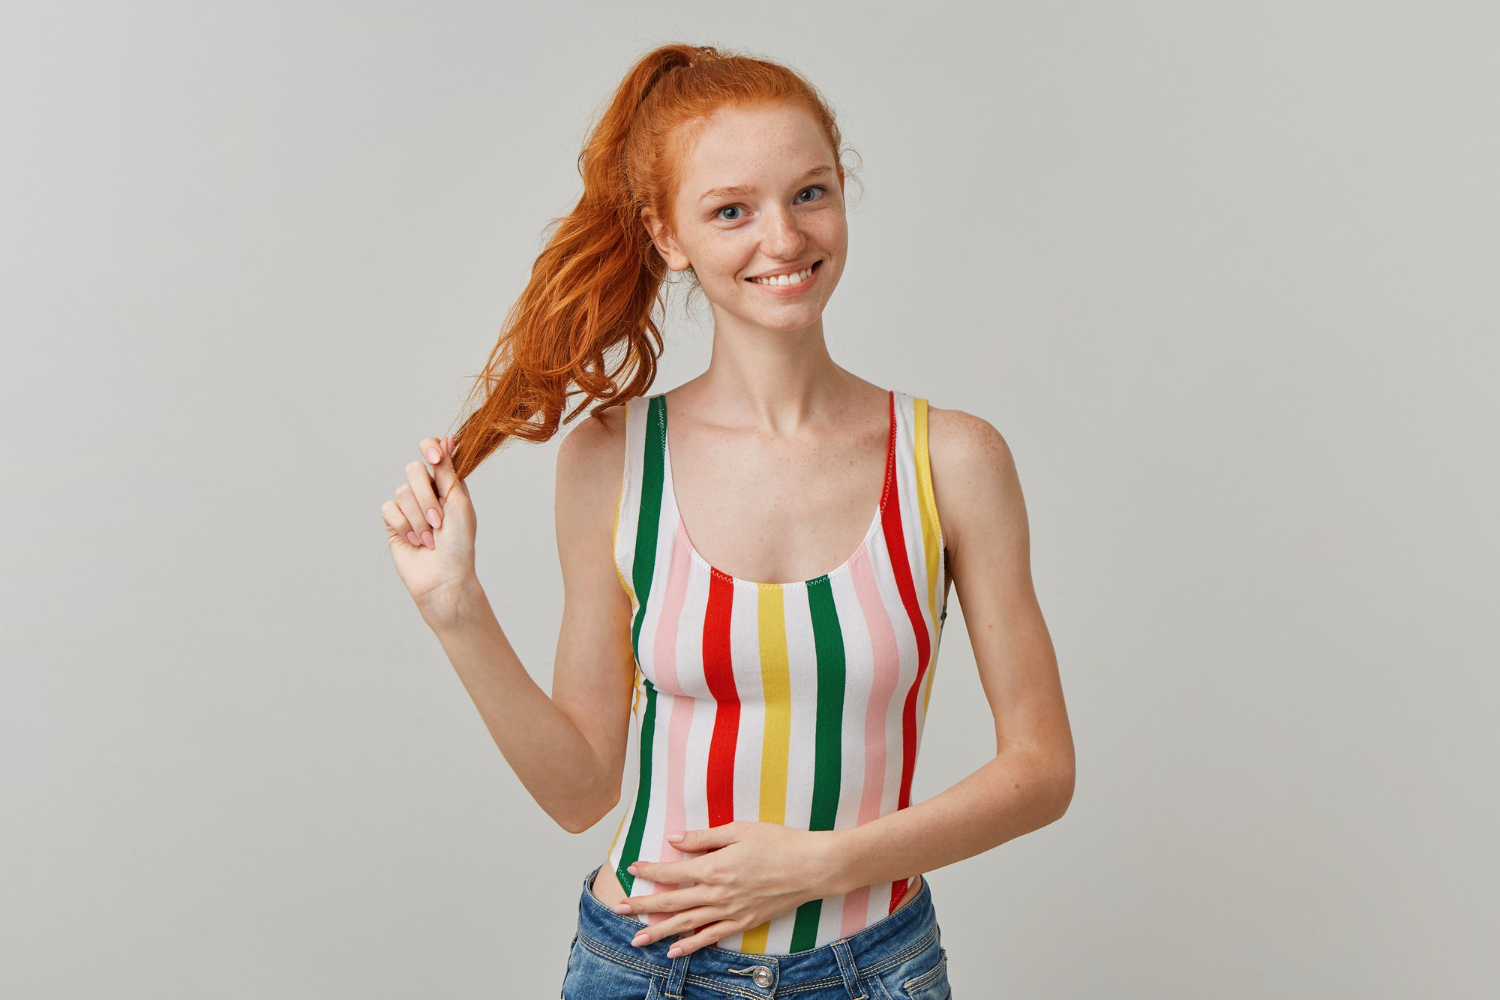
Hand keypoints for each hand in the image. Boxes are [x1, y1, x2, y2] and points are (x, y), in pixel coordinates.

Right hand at [379, 434, 478, 617]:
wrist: (445, 577)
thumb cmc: (459, 544)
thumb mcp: (459, 504)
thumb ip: (449, 472)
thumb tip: (448, 439)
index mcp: (446, 483)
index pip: (432, 451)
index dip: (430, 448)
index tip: (435, 458)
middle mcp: (426, 491)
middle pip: (413, 469)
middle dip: (426, 497)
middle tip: (438, 521)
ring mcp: (408, 506)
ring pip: (401, 492)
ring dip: (418, 519)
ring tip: (430, 539)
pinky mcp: (393, 522)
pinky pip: (389, 509)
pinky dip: (404, 526)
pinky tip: (415, 541)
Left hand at [616, 821, 844, 956]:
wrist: (812, 867)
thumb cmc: (779, 843)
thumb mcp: (739, 830)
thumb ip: (703, 837)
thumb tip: (673, 839)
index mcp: (714, 866)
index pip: (672, 872)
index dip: (649, 870)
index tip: (633, 868)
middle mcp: (718, 893)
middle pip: (672, 902)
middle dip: (642, 906)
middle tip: (619, 909)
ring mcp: (730, 911)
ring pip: (686, 925)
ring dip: (658, 933)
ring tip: (636, 940)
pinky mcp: (743, 923)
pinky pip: (710, 937)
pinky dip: (690, 946)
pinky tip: (673, 952)